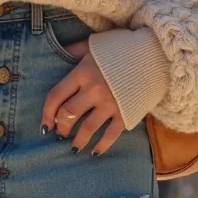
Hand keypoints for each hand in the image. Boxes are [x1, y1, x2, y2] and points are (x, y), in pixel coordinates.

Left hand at [41, 40, 125, 154]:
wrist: (152, 55)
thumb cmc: (119, 49)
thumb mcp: (92, 45)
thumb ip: (73, 50)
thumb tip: (55, 52)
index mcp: (82, 72)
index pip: (56, 96)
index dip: (46, 113)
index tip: (45, 124)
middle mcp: (93, 90)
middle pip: (69, 114)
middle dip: (61, 127)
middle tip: (60, 134)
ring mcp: (110, 103)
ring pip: (88, 128)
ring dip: (78, 141)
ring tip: (73, 148)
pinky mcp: (126, 113)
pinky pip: (111, 134)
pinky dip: (102, 145)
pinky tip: (95, 152)